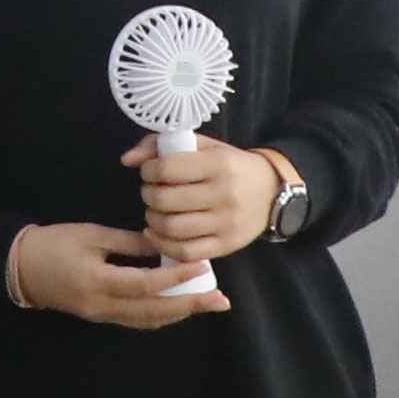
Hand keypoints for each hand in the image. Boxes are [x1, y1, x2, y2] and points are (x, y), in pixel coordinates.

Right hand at [8, 220, 218, 329]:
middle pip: (154, 311)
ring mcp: (102, 315)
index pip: (147, 284)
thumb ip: (129, 242)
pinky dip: (161, 314)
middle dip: (190, 306)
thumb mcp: (91, 235)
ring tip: (207, 304)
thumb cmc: (54, 245)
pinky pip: (137, 320)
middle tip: (220, 300)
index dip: (177, 278)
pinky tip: (178, 306)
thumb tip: (164, 244)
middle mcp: (103, 305)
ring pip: (148, 320)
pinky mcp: (101, 317)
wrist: (20, 268)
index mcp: (99, 281)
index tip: (203, 268)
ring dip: (180, 312)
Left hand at [125, 136, 278, 264]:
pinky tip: (157, 233)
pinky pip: (185, 252)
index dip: (149, 171)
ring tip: (155, 212)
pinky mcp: (226, 245)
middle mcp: (224, 194)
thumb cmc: (230, 165)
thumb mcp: (203, 146)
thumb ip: (162, 145)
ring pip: (172, 228)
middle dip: (148, 195)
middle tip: (152, 192)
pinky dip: (163, 245)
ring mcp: (226, 222)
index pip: (168, 168)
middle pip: (165, 200)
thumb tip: (127, 160)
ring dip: (152, 220)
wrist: (271, 191)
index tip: (150, 172)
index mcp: (218, 164)